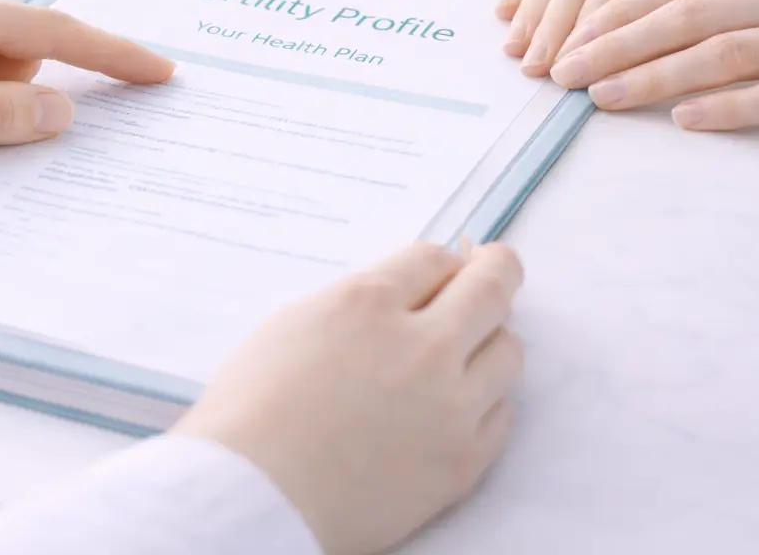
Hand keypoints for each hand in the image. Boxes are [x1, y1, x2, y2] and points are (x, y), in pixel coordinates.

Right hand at [174, 242, 524, 554]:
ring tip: (470, 348)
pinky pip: (501, 414)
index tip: (450, 266)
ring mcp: (450, 405)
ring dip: (491, 339)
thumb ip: (354, 304)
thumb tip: (398, 299)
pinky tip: (461, 404)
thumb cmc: (249, 415)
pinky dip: (486, 401)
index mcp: (368, 303)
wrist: (253, 501)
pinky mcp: (462, 460)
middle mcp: (421, 346)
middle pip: (491, 287)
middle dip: (497, 270)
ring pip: (508, 350)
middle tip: (493, 270)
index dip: (445, 260)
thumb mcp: (291, 326)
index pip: (434, 259)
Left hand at [548, 0, 758, 129]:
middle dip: (615, 43)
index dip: (618, 8)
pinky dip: (729, 106)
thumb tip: (660, 24)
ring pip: (722, 51)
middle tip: (562, 71)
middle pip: (686, 14)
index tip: (570, 33)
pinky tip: (686, 120)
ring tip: (601, 97)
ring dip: (652, 76)